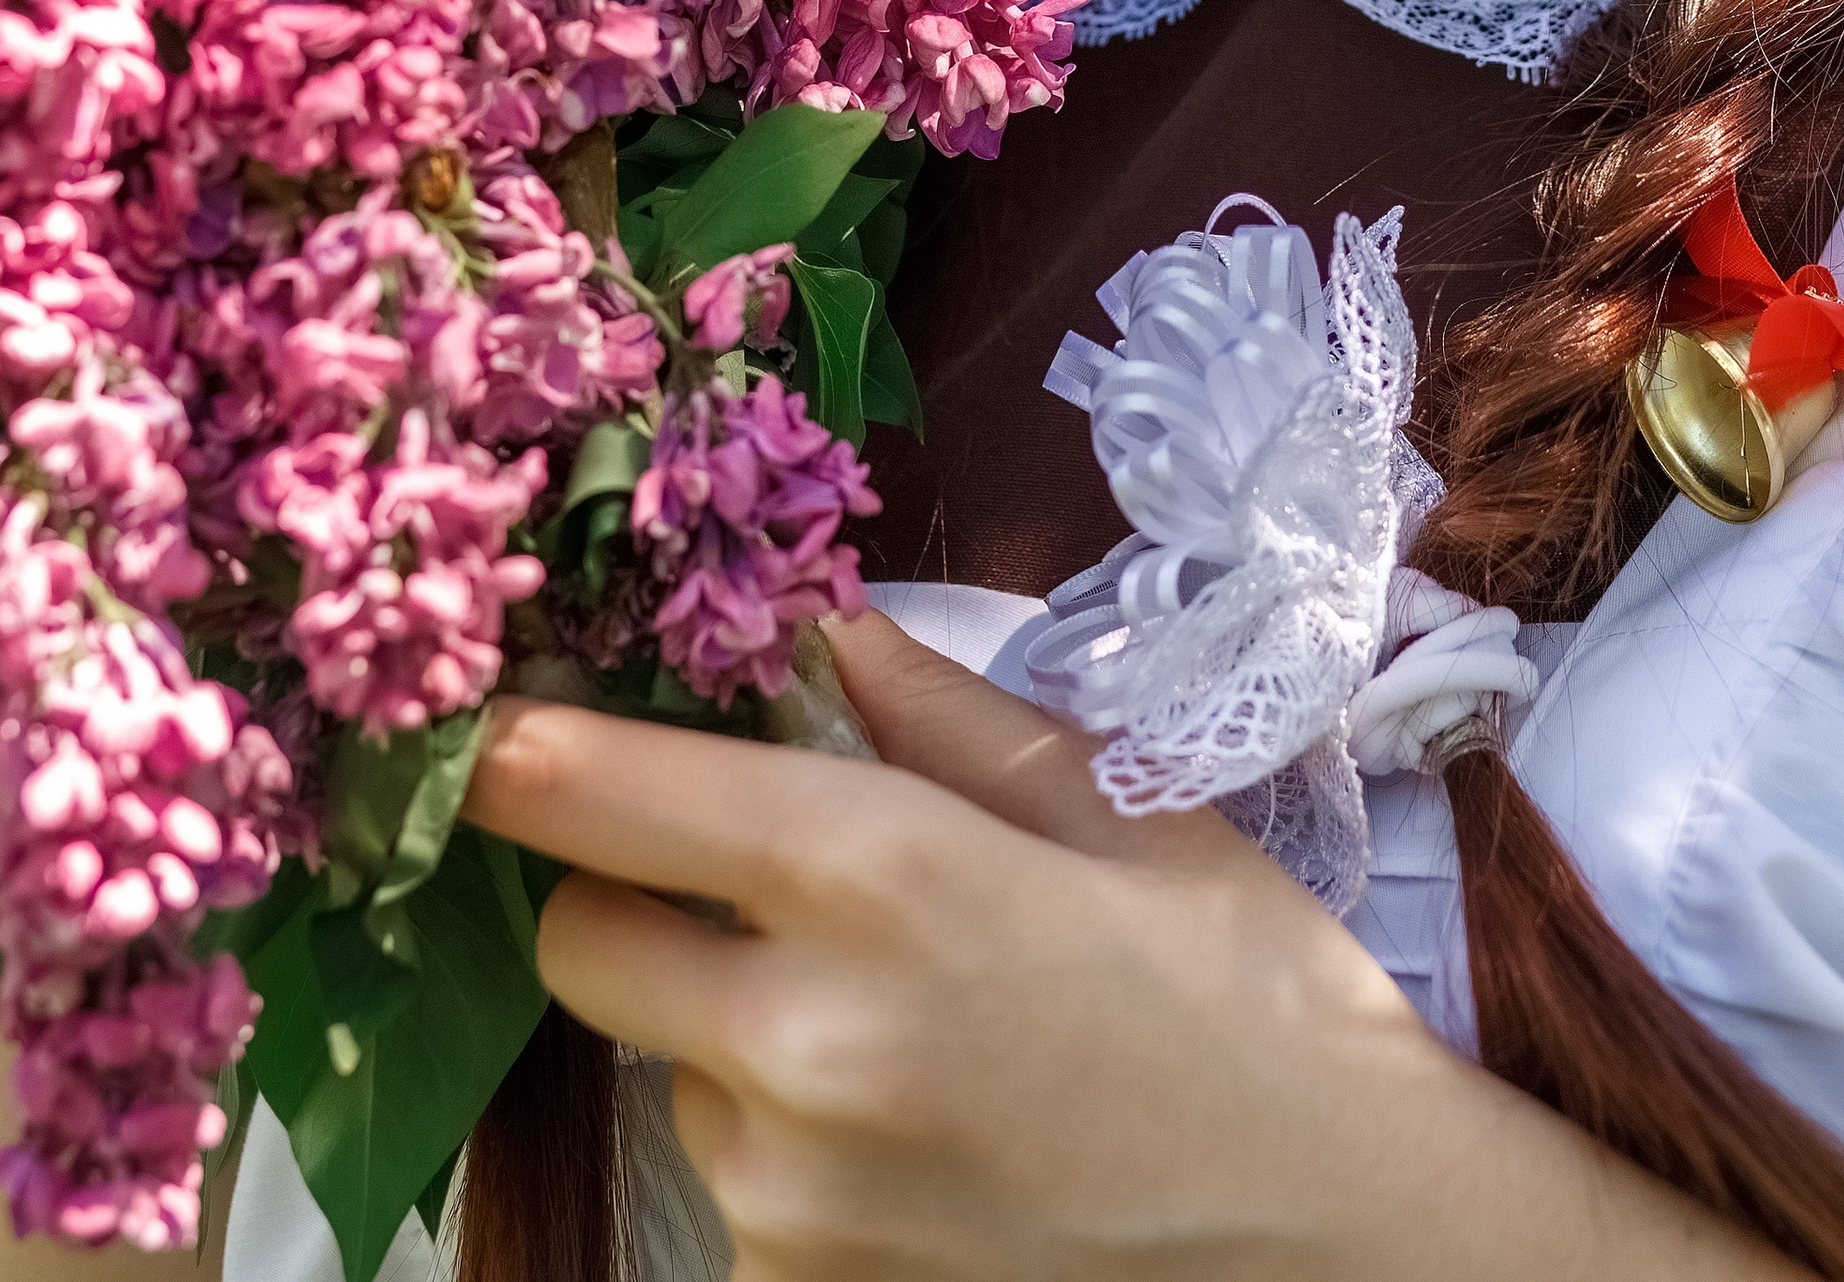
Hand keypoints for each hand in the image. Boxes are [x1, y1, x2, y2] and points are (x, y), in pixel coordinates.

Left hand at [463, 610, 1786, 1281]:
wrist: (1344, 1246)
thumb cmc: (1250, 998)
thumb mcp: (1118, 808)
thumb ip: (938, 710)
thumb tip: (813, 624)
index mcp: (881, 880)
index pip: (594, 796)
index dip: (521, 746)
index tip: (499, 715)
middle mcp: (799, 1045)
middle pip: (575, 937)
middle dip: (625, 886)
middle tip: (740, 866)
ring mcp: (787, 1195)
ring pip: (657, 1063)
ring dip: (722, 1023)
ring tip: (899, 1020)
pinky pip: (729, 1179)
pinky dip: (783, 1138)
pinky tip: (922, 1125)